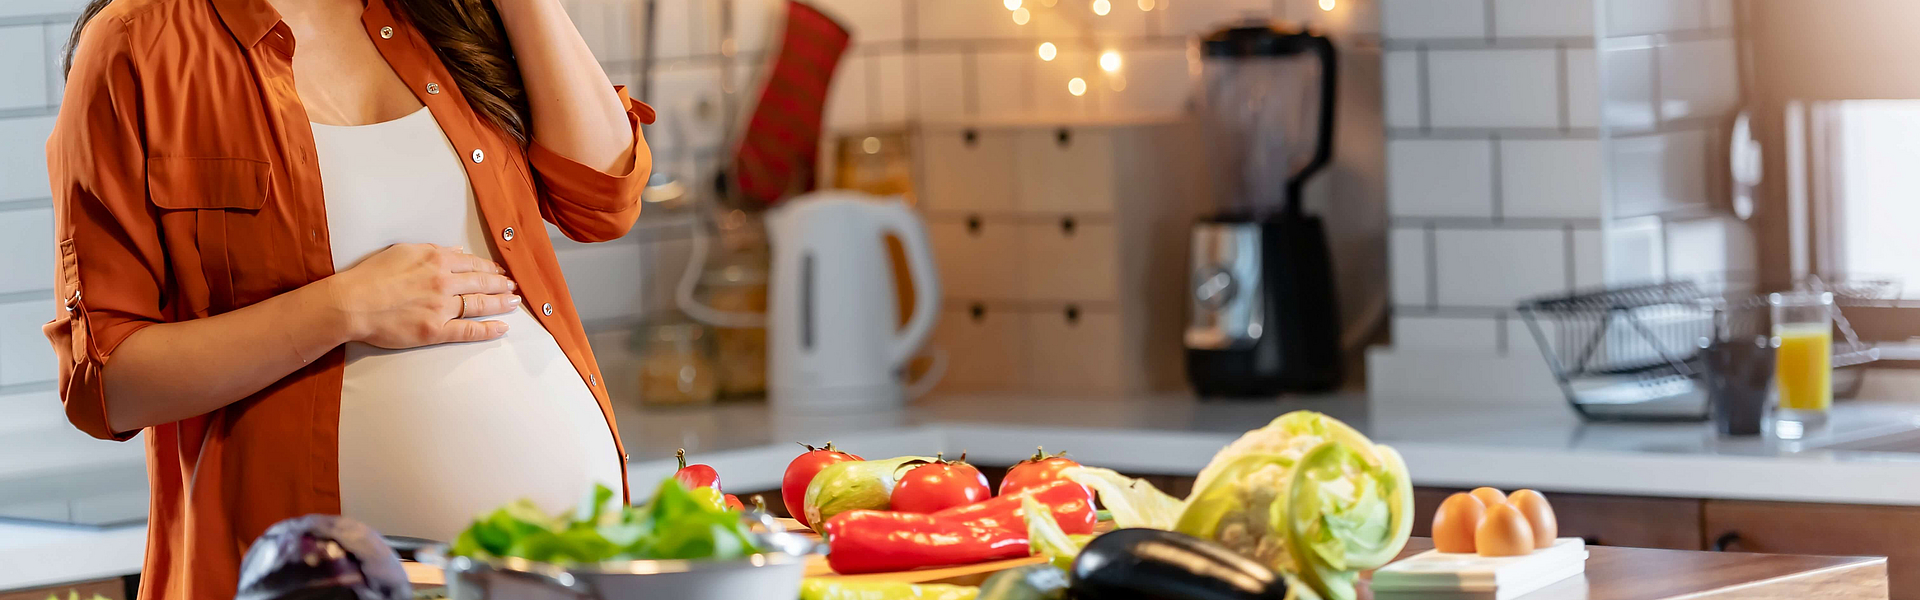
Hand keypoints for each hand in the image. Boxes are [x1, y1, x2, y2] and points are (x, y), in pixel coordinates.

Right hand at [326, 243, 518, 348]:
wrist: (351, 302)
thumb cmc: (371, 275)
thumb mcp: (403, 251)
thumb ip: (433, 250)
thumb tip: (456, 251)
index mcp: (436, 260)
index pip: (471, 264)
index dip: (489, 268)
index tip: (499, 271)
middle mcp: (444, 282)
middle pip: (481, 283)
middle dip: (501, 284)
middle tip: (513, 287)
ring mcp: (441, 307)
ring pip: (479, 304)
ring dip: (501, 303)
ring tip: (514, 303)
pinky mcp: (435, 330)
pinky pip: (468, 330)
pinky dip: (488, 330)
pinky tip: (502, 328)